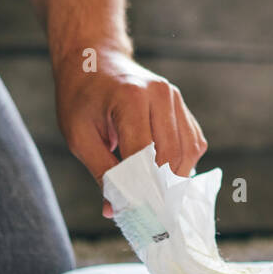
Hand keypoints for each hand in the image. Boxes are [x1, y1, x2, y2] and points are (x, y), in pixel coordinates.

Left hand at [53, 45, 207, 212]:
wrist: (95, 60)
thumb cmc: (81, 98)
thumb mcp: (79, 136)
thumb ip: (101, 172)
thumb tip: (117, 210)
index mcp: (131, 98)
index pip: (144, 155)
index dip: (141, 188)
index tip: (133, 213)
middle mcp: (161, 95)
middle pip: (171, 156)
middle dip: (159, 188)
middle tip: (146, 212)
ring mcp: (176, 98)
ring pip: (189, 152)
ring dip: (174, 178)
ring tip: (154, 194)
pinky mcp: (182, 106)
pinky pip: (193, 142)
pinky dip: (182, 163)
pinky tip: (163, 173)